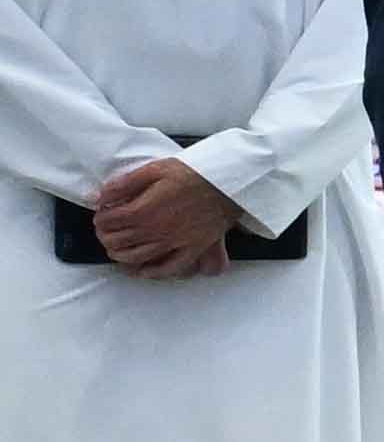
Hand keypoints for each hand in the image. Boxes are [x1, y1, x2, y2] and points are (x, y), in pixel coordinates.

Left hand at [84, 155, 238, 276]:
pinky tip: (141, 270)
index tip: (102, 213)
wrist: (227, 184)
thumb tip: (98, 196)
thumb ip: (123, 184)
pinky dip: (151, 272)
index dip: (101, 217)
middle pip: (118, 241)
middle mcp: (155, 231)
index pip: (109, 221)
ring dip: (119, 254)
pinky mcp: (191, 249)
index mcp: (144, 210)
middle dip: (105, 235)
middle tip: (106, 230)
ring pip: (136, 257)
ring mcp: (174, 243)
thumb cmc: (193, 174)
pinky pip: (169, 268)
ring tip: (116, 247)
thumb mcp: (154, 169)